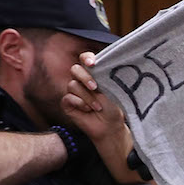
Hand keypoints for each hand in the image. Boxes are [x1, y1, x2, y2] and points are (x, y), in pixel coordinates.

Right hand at [62, 52, 151, 184]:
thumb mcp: (113, 88)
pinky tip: (89, 111)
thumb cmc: (115, 107)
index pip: (85, 58)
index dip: (87, 58)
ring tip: (98, 107)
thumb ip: (106, 75)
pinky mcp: (68, 103)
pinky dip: (80, 104)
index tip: (93, 63)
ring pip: (72, 85)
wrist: (111, 126)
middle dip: (85, 77)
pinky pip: (68, 98)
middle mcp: (81, 80)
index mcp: (93, 73)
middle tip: (95, 87)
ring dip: (87, 97)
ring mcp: (73, 92)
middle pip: (75, 69)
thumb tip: (107, 62)